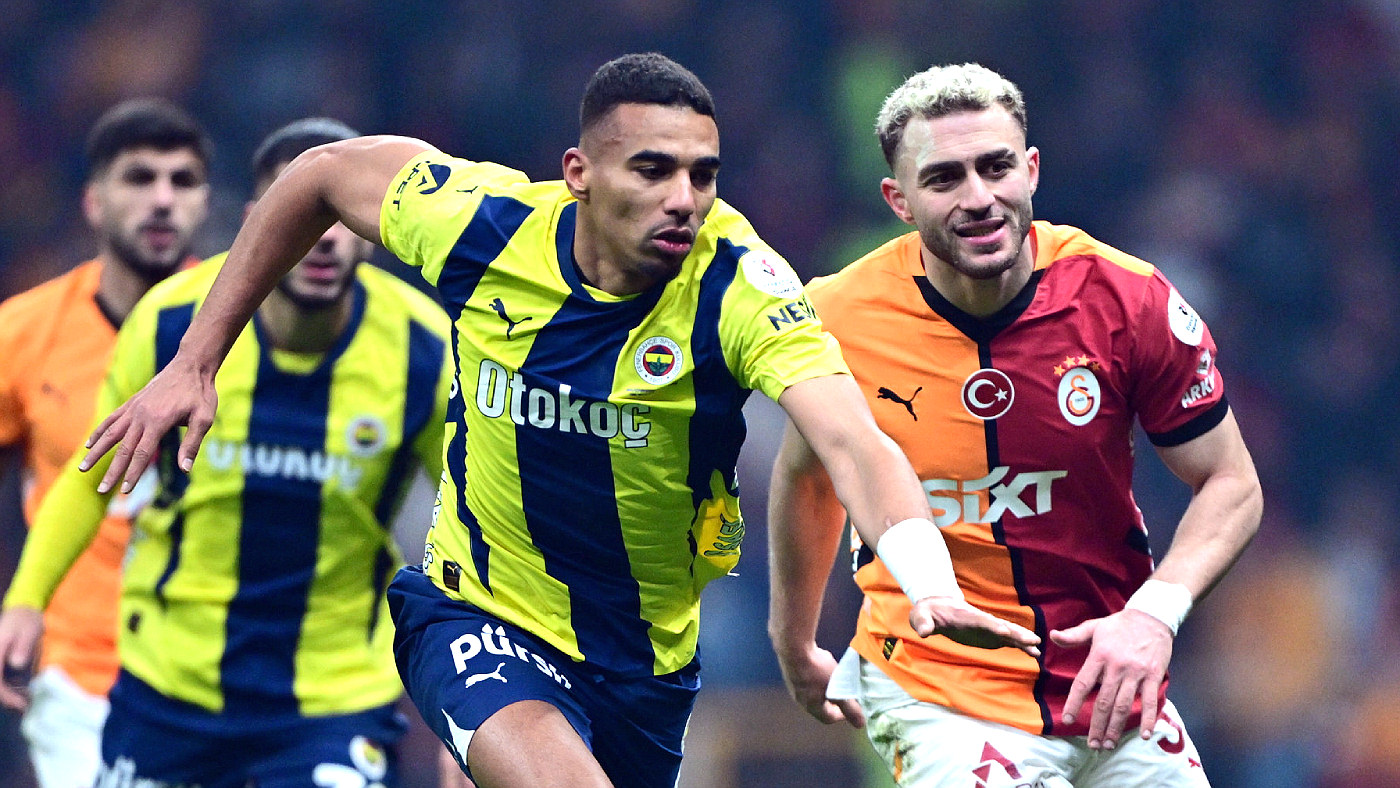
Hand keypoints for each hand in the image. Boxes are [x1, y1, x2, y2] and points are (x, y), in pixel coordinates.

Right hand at [0, 606, 43, 710]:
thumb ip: (23, 647)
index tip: (21, 704)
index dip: (5, 696)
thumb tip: (17, 664)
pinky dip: (7, 689)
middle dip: (6, 699)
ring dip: (6, 695)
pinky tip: (21, 692)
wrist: (21, 613)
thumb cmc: (26, 622)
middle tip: (25, 706)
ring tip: (25, 701)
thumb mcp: (29, 631)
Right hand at [82, 357, 217, 493]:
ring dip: (96, 452)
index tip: (125, 491)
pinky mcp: (132, 403)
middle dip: (111, 471)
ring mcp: (134, 408)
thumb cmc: (201, 394)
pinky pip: (111, 419)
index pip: (141, 453)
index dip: (132, 473)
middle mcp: (141, 416)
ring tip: (82, 468)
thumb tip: (185, 469)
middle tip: (101, 491)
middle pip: (122, 448)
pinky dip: (98, 432)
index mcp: (159, 422)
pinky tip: (88, 444)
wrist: (191, 365)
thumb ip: (193, 444)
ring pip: (110, 434)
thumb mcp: (204, 418)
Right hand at [773, 641, 865, 726]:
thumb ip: (850, 707)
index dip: (842, 715)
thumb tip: (861, 724)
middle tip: (845, 694)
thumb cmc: (817, 670)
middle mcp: (800, 699)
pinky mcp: (791, 672)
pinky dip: (816, 678)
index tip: (852, 707)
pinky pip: (806, 681)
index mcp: (812, 706)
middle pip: (819, 706)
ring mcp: (793, 686)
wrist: (794, 648)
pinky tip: (820, 667)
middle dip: (834, 702)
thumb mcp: (838, 689)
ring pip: (812, 693)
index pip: (829, 718)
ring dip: (824, 689)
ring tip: (834, 679)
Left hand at [911, 596, 1041, 656]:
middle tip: (1034, 639)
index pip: (982, 621)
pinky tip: (1034, 653)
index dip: (993, 625)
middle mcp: (982, 622)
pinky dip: (1021, 646)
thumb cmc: (929, 612)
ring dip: (1023, 640)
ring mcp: (988, 629)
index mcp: (967, 616)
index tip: (1006, 630)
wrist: (938, 607)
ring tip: (1038, 648)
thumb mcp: (921, 616)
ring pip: (1009, 633)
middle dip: (1017, 633)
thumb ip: (922, 623)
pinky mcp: (991, 636)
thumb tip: (923, 632)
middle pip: (1002, 626)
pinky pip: (1008, 641)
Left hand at [1051, 609, 1173, 749]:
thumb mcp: (1094, 626)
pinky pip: (1150, 701)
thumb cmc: (1120, 624)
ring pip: (1124, 705)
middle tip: (1092, 745)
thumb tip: (1052, 636)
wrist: (1152, 616)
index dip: (1074, 703)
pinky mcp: (1154, 676)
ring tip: (1108, 744)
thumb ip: (1073, 636)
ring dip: (1116, 727)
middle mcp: (1117, 667)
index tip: (1068, 720)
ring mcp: (1136, 673)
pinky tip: (1145, 735)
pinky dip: (1148, 719)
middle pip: (1104, 702)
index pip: (1083, 684)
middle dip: (1096, 725)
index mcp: (1099, 656)